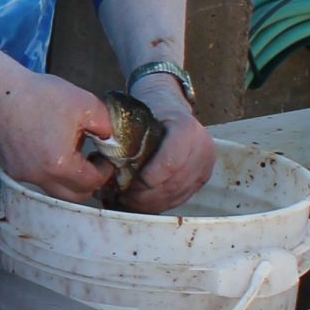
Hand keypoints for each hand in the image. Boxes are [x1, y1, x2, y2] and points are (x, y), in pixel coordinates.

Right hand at [0, 68, 114, 200]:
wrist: (0, 92)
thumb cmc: (41, 95)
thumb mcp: (86, 104)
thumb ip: (108, 127)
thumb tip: (113, 142)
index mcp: (60, 164)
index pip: (92, 182)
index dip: (105, 170)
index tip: (104, 157)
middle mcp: (39, 176)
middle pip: (74, 196)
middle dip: (88, 182)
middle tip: (92, 162)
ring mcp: (22, 175)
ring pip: (55, 190)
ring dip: (68, 179)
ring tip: (71, 155)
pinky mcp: (12, 169)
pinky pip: (38, 180)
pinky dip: (49, 172)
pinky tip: (50, 149)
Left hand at [118, 81, 214, 213]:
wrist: (169, 106)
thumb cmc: (149, 111)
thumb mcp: (136, 116)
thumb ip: (126, 138)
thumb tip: (104, 164)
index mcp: (186, 129)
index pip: (171, 162)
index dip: (149, 178)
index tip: (128, 184)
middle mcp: (202, 147)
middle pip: (173, 183)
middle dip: (144, 195)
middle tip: (121, 196)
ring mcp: (205, 164)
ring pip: (176, 194)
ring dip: (149, 202)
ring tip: (127, 200)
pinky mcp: (202, 178)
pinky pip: (181, 197)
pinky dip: (159, 203)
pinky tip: (140, 202)